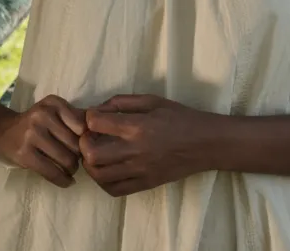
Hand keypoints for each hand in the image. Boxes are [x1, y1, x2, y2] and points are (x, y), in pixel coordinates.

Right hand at [0, 95, 85, 187]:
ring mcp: (32, 134)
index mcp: (53, 103)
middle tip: (76, 159)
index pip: (83, 125)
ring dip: (72, 169)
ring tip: (70, 169)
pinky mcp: (25, 154)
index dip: (88, 139)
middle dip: (80, 155)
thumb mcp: (51, 111)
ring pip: (67, 159)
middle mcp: (43, 115)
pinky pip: (52, 172)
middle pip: (76, 144)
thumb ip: (74, 117)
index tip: (86, 146)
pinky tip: (67, 181)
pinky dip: (63, 180)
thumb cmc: (33, 123)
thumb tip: (101, 129)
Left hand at [80, 94, 203, 197]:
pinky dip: (104, 181)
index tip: (94, 118)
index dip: (89, 118)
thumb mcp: (152, 100)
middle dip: (83, 144)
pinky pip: (114, 190)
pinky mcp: (145, 184)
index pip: (95, 123)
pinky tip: (108, 169)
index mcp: (137, 126)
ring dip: (91, 164)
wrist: (206, 144)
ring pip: (99, 175)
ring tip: (97, 154)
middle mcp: (136, 151)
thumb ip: (122, 102)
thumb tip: (98, 109)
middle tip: (91, 137)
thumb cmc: (179, 117)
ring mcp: (140, 171)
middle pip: (91, 154)